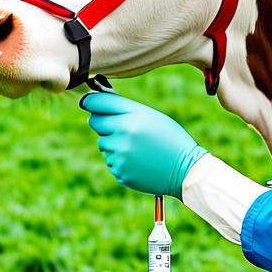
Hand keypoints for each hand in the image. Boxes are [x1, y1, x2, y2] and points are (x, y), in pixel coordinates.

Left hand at [80, 92, 206, 199]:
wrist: (185, 169)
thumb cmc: (170, 138)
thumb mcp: (152, 117)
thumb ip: (126, 110)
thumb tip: (97, 104)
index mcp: (133, 116)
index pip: (98, 103)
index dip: (90, 101)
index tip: (87, 101)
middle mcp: (123, 133)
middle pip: (95, 121)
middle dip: (104, 121)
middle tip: (119, 125)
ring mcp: (119, 154)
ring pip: (103, 142)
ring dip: (113, 142)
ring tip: (137, 147)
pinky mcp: (119, 171)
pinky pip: (110, 160)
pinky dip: (120, 159)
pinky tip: (139, 160)